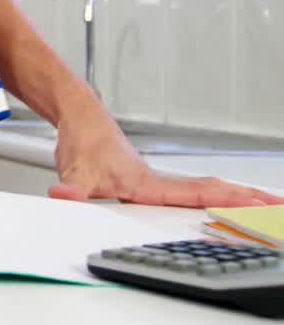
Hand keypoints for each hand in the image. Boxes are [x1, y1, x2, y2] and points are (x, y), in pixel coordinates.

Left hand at [48, 101, 281, 206]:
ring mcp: (155, 181)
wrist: (79, 116)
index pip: (195, 195)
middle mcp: (157, 182)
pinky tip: (221, 203)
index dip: (226, 202)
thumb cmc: (83, 140)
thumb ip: (71, 190)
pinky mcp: (148, 181)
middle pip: (210, 192)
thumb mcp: (74, 172)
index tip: (257, 206)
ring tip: (267, 208)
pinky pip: (189, 190)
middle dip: (245, 200)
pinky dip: (213, 195)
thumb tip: (63, 197)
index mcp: (147, 185)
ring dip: (234, 198)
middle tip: (280, 206)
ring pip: (202, 190)